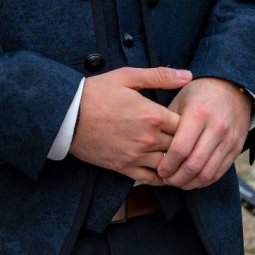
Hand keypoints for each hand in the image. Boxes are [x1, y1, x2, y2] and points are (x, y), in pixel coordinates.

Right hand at [68, 66, 191, 183]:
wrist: (66, 115)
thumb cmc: (96, 92)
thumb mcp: (126, 77)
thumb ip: (160, 76)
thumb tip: (188, 75)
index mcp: (152, 114)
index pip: (185, 124)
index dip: (186, 121)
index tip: (183, 119)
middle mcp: (148, 138)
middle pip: (179, 145)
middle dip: (182, 141)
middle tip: (183, 137)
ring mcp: (136, 156)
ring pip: (168, 164)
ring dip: (173, 160)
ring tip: (174, 154)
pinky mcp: (124, 168)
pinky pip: (152, 179)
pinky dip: (162, 177)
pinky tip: (164, 170)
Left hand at [156, 77, 250, 190]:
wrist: (232, 88)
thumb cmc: (199, 94)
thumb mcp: (180, 99)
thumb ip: (168, 123)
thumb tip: (153, 149)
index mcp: (198, 113)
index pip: (180, 148)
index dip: (168, 165)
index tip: (159, 170)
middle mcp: (216, 127)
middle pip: (194, 164)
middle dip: (177, 178)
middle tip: (166, 180)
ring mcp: (229, 139)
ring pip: (208, 172)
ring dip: (190, 183)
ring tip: (177, 182)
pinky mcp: (237, 148)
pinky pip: (219, 172)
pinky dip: (204, 181)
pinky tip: (193, 180)